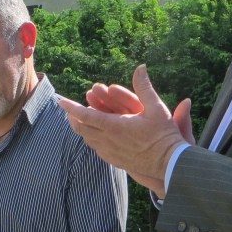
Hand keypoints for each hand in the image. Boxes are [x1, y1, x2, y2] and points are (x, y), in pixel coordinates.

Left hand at [60, 64, 192, 196]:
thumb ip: (144, 87)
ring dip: (81, 128)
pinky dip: (91, 139)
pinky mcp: (115, 161)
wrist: (170, 164)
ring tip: (78, 120)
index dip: (71, 108)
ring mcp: (110, 153)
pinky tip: (93, 136)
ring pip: (88, 140)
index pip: (86, 116)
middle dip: (73, 118)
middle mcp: (108, 141)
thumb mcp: (157, 108)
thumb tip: (140, 67)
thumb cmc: (164, 135)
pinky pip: (96, 149)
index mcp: (115, 126)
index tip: (61, 101)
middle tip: (68, 110)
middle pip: (81, 129)